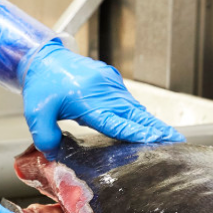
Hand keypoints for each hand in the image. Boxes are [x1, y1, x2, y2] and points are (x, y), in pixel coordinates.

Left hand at [21, 41, 184, 152]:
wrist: (44, 57)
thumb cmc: (42, 84)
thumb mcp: (35, 114)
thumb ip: (46, 137)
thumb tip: (54, 154)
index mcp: (86, 99)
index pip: (115, 120)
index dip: (136, 131)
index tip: (155, 139)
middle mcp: (103, 90)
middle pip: (135, 114)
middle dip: (156, 128)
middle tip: (177, 141)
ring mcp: (110, 84)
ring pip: (135, 108)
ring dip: (152, 123)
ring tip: (170, 138)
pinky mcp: (112, 82)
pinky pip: (129, 102)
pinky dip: (141, 115)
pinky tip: (150, 127)